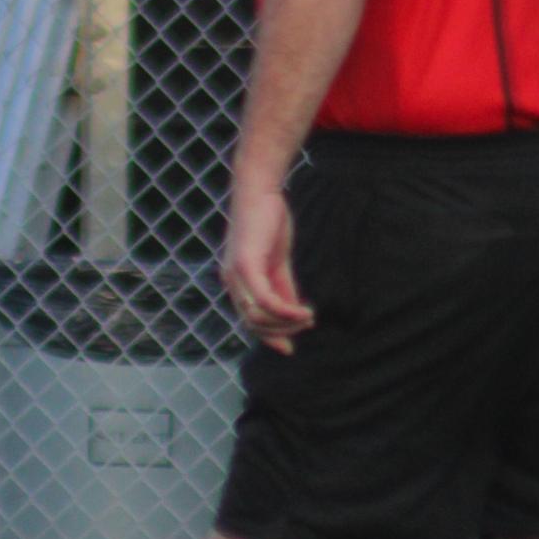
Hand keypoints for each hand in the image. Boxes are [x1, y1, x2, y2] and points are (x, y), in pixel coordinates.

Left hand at [222, 180, 314, 355]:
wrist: (259, 191)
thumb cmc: (268, 222)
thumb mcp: (278, 262)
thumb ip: (283, 288)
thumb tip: (295, 315)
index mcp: (236, 282)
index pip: (248, 320)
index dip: (269, 337)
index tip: (290, 347)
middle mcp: (230, 281)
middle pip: (252, 324)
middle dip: (281, 332)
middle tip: (305, 326)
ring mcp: (235, 275)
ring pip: (258, 316)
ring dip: (286, 323)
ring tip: (307, 317)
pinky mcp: (245, 266)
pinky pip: (265, 300)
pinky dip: (286, 311)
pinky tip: (303, 311)